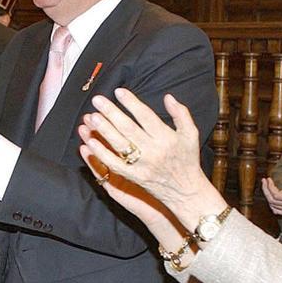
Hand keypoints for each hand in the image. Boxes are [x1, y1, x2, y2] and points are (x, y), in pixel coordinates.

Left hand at [78, 89, 225, 228]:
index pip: (145, 116)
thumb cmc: (188, 159)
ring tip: (91, 117)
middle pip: (128, 128)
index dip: (131, 103)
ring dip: (103, 130)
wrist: (185, 191)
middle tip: (97, 100)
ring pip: (119, 144)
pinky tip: (90, 142)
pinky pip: (114, 164)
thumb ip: (181, 114)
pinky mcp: (134, 177)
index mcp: (167, 138)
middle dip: (111, 112)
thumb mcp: (191, 134)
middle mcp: (154, 151)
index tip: (118, 91)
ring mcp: (142, 165)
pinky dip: (101, 153)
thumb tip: (168, 97)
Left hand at [262, 166, 281, 217]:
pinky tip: (276, 199)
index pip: (275, 194)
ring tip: (269, 189)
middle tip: (264, 182)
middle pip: (272, 201)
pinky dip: (275, 205)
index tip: (267, 179)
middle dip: (266, 190)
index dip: (269, 187)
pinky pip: (279, 211)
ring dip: (270, 198)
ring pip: (274, 207)